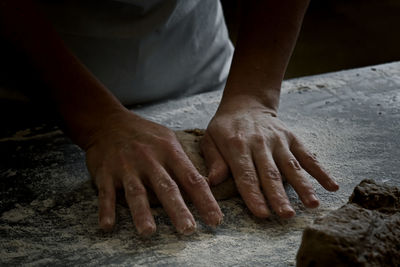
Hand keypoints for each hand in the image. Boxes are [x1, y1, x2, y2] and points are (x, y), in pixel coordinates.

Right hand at [85, 109, 222, 235]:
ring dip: (142, 213)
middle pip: (166, 187)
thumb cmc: (145, 134)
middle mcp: (149, 160)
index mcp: (169, 151)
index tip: (215, 220)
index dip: (205, 200)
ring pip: (136, 192)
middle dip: (178, 209)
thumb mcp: (168, 139)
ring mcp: (126, 167)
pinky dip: (106, 210)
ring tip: (149, 232)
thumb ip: (184, 162)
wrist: (108, 122)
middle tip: (188, 229)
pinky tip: (108, 226)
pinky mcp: (105, 173)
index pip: (191, 178)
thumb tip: (207, 184)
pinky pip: (106, 194)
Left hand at [201, 96, 338, 218]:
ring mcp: (279, 140)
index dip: (254, 195)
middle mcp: (260, 143)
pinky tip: (332, 185)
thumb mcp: (210, 139)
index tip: (262, 213)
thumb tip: (213, 181)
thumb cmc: (225, 128)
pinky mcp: (292, 138)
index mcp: (237, 145)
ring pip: (292, 166)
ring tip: (313, 205)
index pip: (246, 175)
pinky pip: (307, 155)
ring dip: (303, 186)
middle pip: (270, 173)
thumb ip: (214, 160)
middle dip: (279, 196)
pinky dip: (320, 170)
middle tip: (287, 215)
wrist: (246, 104)